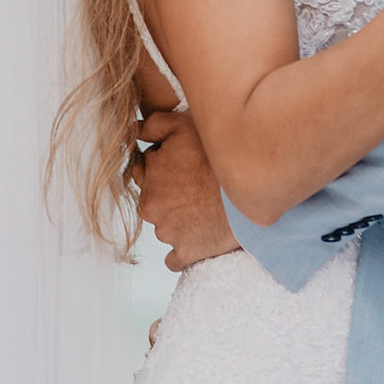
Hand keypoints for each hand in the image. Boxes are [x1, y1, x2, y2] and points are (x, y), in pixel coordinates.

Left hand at [132, 110, 241, 270]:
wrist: (248, 191)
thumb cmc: (219, 157)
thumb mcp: (185, 125)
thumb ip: (154, 125)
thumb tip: (135, 130)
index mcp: (150, 176)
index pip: (145, 169)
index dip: (165, 164)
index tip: (184, 165)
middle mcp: (152, 206)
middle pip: (154, 198)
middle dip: (169, 193)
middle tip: (196, 185)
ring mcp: (167, 232)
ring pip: (165, 225)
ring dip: (179, 219)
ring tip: (206, 207)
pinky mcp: (184, 253)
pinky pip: (175, 257)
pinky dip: (185, 248)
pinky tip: (200, 235)